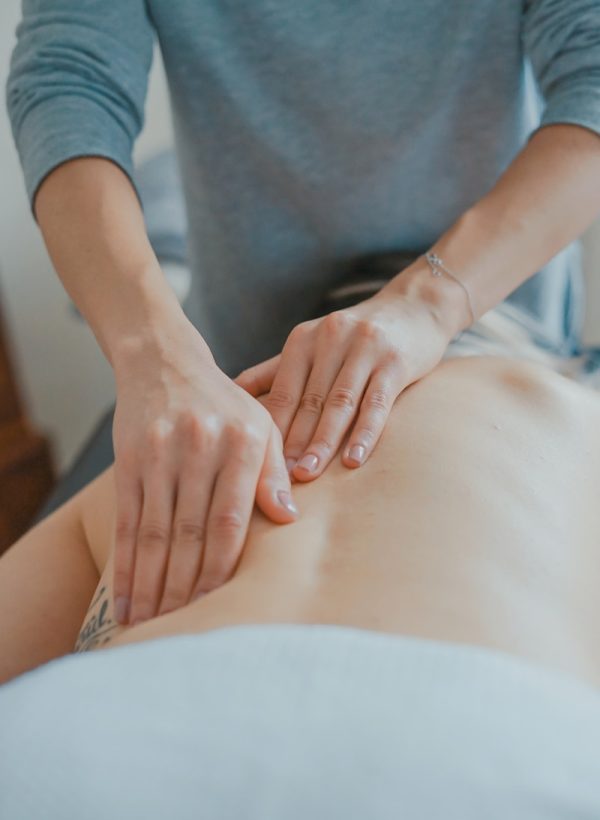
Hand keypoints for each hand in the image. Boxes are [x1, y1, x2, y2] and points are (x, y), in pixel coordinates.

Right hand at [111, 317, 297, 625]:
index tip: (219, 608)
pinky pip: (127, 521)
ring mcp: (160, 454)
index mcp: (242, 442)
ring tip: (150, 627)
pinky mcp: (129, 460)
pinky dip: (125, 565)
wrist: (165, 362)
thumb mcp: (261, 425)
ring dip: (152, 585)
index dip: (222, 569)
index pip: (231, 520)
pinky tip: (125, 598)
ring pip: (155, 533)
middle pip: (190, 533)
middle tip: (181, 632)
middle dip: (185, 588)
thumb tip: (288, 519)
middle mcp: (200, 447)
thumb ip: (274, 471)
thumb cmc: (224, 404)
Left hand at [234, 284, 452, 480]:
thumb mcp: (312, 344)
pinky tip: (353, 459)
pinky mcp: (395, 361)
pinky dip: (364, 433)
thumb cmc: (355, 336)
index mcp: (303, 339)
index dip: (270, 429)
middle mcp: (330, 339)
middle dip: (292, 442)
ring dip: (322, 442)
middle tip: (278, 479)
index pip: (281, 392)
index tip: (257, 465)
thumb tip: (231, 396)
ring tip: (308, 474)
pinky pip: (377, 403)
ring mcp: (364, 348)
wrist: (415, 306)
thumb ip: (275, 371)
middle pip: (308, 401)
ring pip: (339, 404)